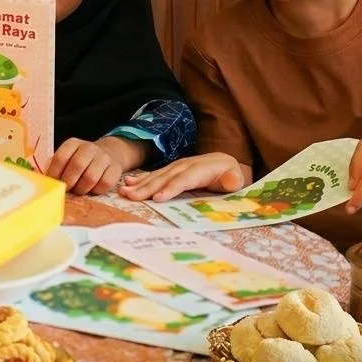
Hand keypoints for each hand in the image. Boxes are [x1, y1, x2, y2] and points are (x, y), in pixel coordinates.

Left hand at [46, 138, 123, 195]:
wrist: (108, 154)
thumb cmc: (81, 160)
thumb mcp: (68, 157)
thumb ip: (57, 167)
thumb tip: (45, 182)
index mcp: (73, 143)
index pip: (61, 157)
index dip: (55, 173)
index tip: (53, 183)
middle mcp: (89, 148)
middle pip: (77, 166)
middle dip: (69, 182)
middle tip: (66, 189)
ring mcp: (104, 157)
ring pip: (90, 177)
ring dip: (82, 189)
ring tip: (78, 190)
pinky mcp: (115, 169)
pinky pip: (104, 184)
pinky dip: (95, 191)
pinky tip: (91, 189)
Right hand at [118, 152, 245, 201]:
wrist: (223, 162)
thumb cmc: (230, 175)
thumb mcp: (236, 178)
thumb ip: (233, 180)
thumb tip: (230, 181)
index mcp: (200, 169)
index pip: (184, 180)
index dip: (171, 188)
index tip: (157, 198)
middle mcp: (185, 166)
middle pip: (164, 178)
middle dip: (147, 187)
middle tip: (131, 197)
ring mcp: (176, 167)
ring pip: (156, 176)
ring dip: (140, 184)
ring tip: (124, 191)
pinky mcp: (170, 170)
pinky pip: (154, 175)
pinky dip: (141, 179)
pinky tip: (128, 184)